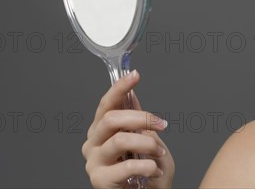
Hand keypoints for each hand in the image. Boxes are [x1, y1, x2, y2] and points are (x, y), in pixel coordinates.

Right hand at [82, 70, 174, 188]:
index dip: (120, 88)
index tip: (135, 75)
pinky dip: (146, 165)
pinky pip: (126, 166)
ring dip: (147, 143)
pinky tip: (153, 169)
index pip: (107, 104)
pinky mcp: (99, 180)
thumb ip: (136, 120)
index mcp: (102, 130)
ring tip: (159, 153)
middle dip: (141, 118)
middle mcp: (94, 143)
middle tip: (161, 124)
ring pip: (120, 140)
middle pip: (111, 118)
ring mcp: (94, 162)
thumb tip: (131, 94)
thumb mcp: (147, 139)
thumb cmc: (148, 172)